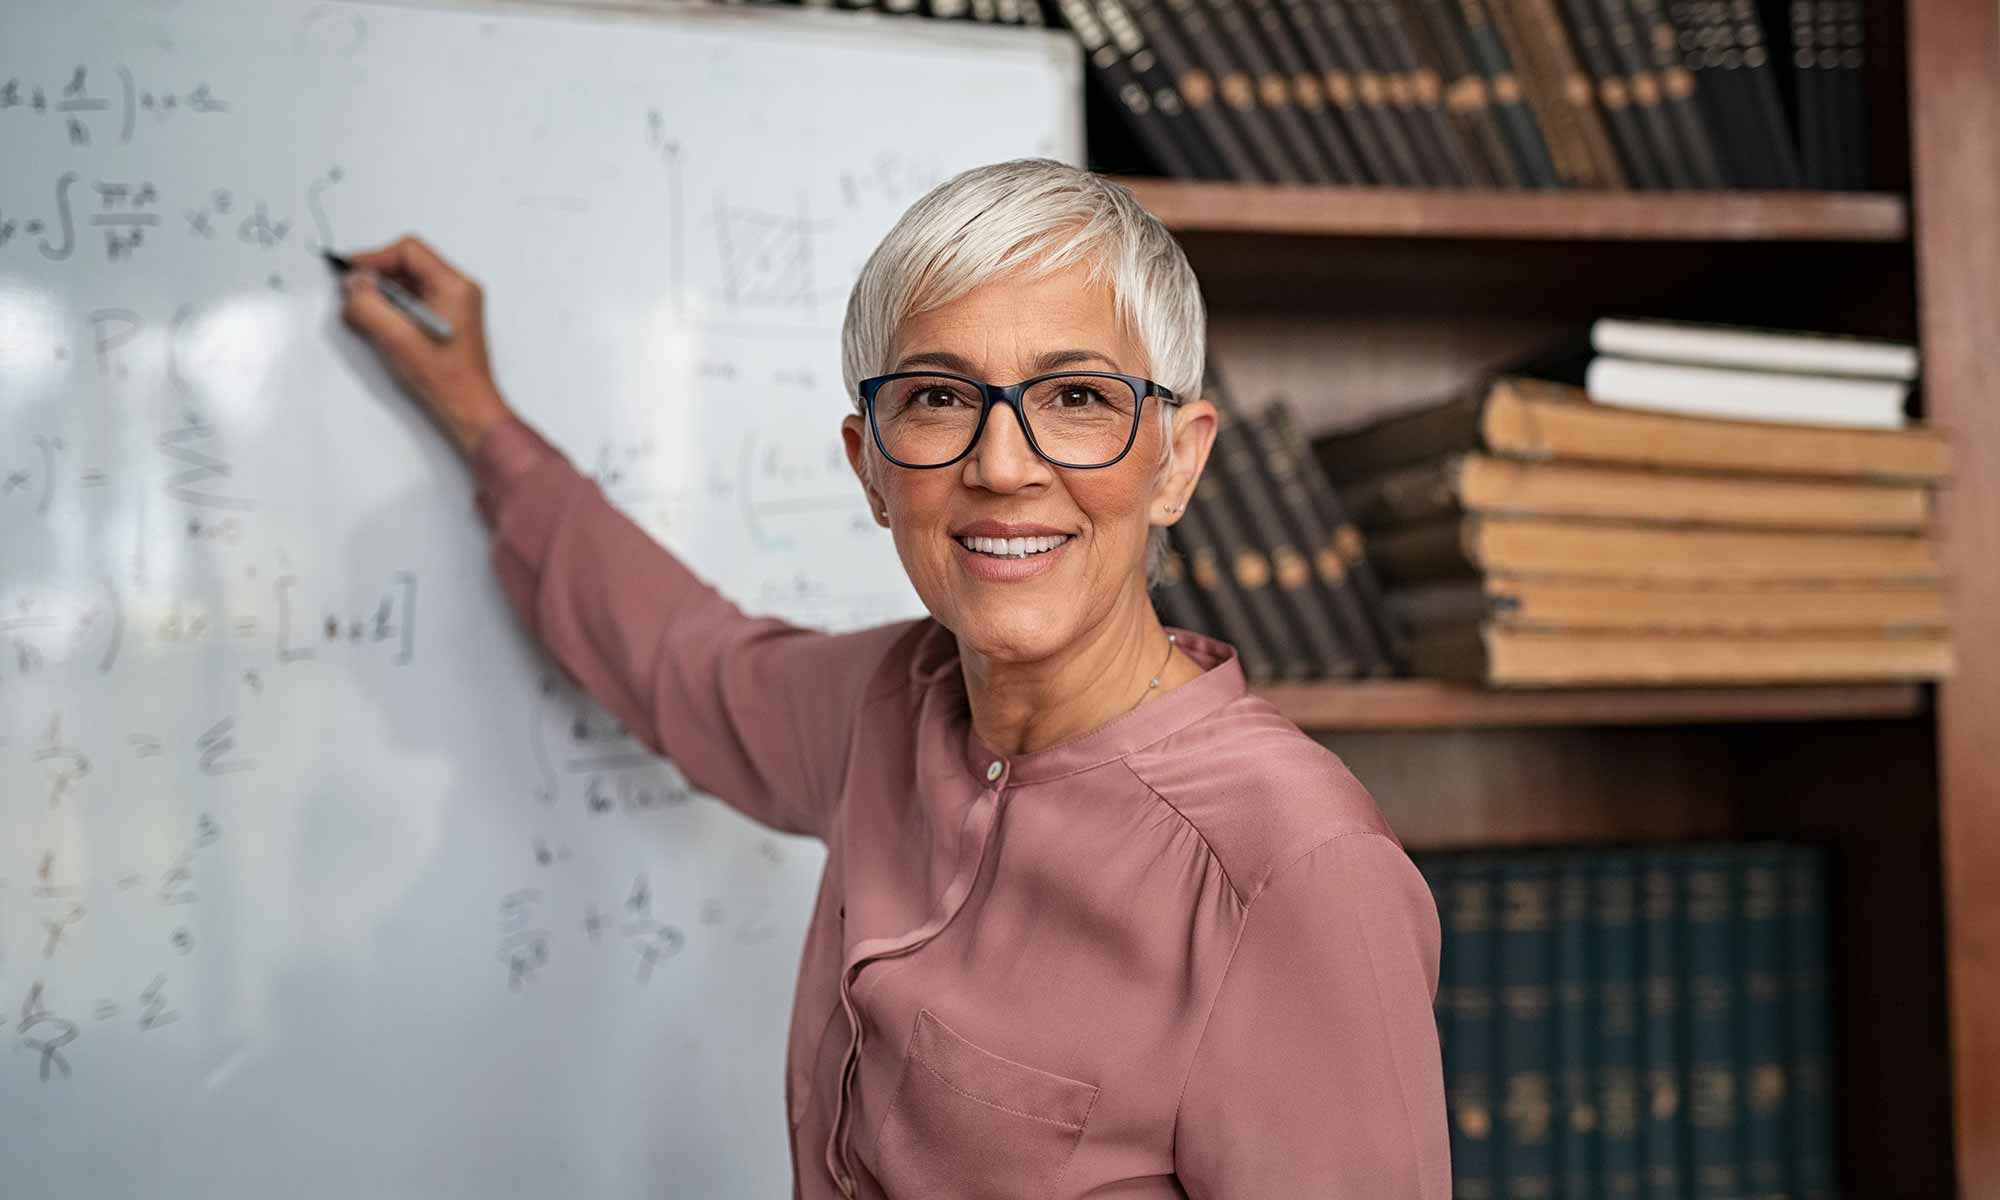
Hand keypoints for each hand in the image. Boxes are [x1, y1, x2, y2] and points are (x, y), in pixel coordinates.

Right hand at [337, 235, 512, 457]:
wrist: (469, 410)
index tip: (351, 273)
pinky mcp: (444, 320)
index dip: (374, 258)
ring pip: (407, 285)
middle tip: (353, 296)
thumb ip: (369, 306)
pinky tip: (381, 329)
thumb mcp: (397, 339)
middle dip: (376, 279)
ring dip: (382, 297)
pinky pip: (412, 302)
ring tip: (366, 318)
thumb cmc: (446, 379)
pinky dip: (391, 310)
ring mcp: (453, 306)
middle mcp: (458, 290)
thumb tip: (352, 283)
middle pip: (407, 265)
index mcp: (455, 286)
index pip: (408, 251)